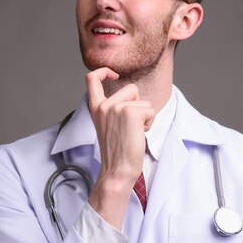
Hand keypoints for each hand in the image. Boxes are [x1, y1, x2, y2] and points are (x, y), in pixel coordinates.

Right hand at [86, 67, 155, 227]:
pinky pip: (150, 109)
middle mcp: (104, 105)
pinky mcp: (130, 112)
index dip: (104, 71)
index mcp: (96, 108)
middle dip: (138, 105)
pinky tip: (139, 134)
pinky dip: (150, 122)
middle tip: (130, 128)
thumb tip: (131, 95)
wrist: (118, 171)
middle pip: (131, 88)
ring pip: (143, 100)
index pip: (92, 78)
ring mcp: (116, 107)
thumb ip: (113, 109)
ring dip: (144, 116)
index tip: (114, 75)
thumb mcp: (109, 126)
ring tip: (133, 132)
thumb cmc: (117, 152)